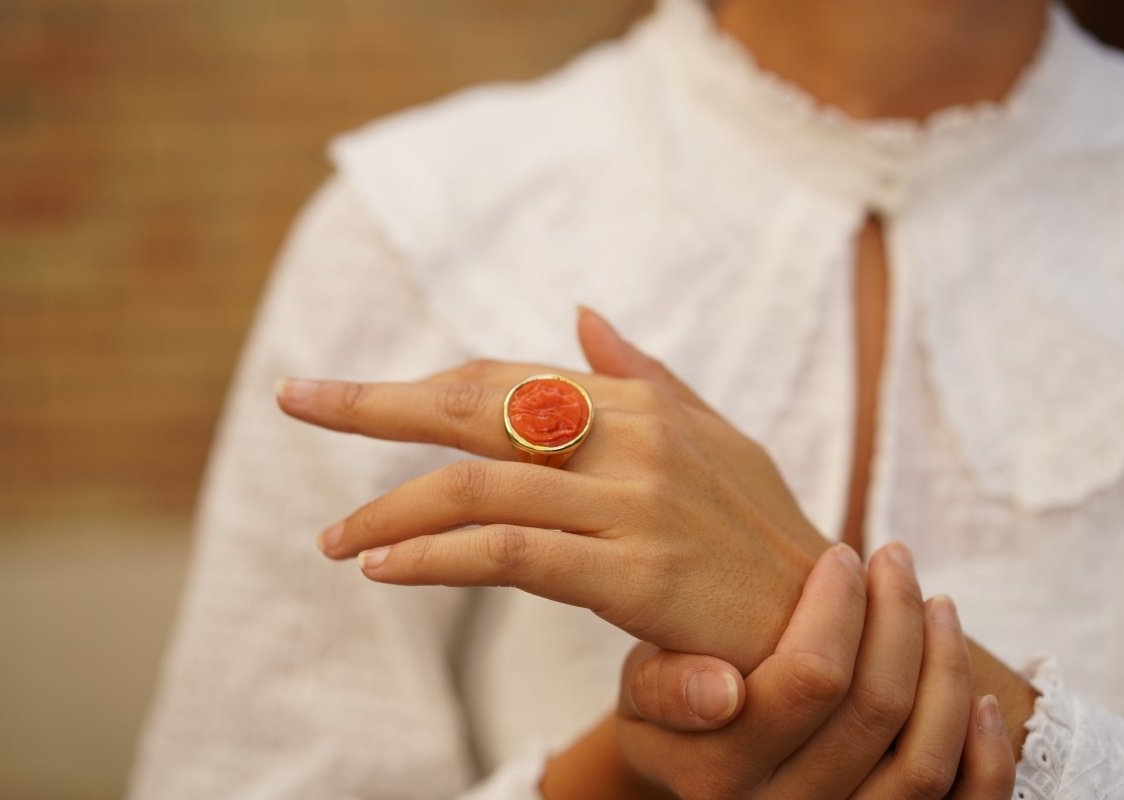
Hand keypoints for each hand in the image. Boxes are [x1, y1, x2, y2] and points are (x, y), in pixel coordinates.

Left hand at [277, 309, 828, 672]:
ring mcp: (634, 502)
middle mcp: (631, 437)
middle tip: (296, 401)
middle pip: (475, 406)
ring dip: (390, 508)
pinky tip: (382, 567)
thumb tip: (582, 313)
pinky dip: (433, 556)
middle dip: (375, 404)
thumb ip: (643, 374)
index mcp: (638, 402)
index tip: (347, 393)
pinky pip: (507, 554)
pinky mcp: (634, 570)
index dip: (421, 385)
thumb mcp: (713, 437)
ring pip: (478, 486)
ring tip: (334, 538)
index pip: (502, 381)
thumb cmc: (759, 532)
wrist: (827, 621)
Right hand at [615, 543, 1016, 799]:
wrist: (702, 771)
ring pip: (923, 760)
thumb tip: (724, 690)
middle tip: (895, 557)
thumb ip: (663, 688)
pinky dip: (987, 756)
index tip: (841, 555)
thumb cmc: (675, 710)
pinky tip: (983, 698)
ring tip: (937, 603)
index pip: (810, 679)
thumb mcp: (637, 692)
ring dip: (946, 669)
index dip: (839, 607)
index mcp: (719, 773)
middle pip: (875, 709)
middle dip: (897, 614)